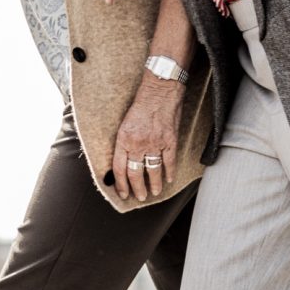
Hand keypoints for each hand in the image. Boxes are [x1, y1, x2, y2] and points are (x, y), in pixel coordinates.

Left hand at [111, 80, 181, 202]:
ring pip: (153, 170)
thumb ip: (124, 142)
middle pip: (135, 173)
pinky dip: (170, 172)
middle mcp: (137, 143)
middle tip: (139, 198)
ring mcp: (155, 143)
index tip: (122, 193)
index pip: (119, 168)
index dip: (120, 184)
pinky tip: (169, 180)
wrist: (159, 91)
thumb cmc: (140, 105)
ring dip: (154, 184)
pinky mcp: (170, 140)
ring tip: (154, 193)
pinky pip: (169, 161)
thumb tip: (123, 160)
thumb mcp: (124, 124)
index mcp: (123, 139)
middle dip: (137, 188)